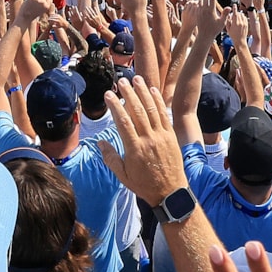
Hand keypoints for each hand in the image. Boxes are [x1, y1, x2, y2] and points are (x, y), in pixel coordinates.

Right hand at [103, 76, 189, 205]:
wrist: (170, 192)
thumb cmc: (144, 185)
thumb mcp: (123, 176)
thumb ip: (111, 158)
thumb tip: (100, 142)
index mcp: (135, 149)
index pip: (123, 122)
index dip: (115, 106)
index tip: (109, 95)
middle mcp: (149, 140)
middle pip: (138, 111)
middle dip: (129, 94)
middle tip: (121, 81)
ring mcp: (162, 136)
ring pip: (152, 110)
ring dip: (144, 92)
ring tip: (136, 79)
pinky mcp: (171, 136)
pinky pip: (164, 115)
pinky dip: (158, 101)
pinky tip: (153, 90)